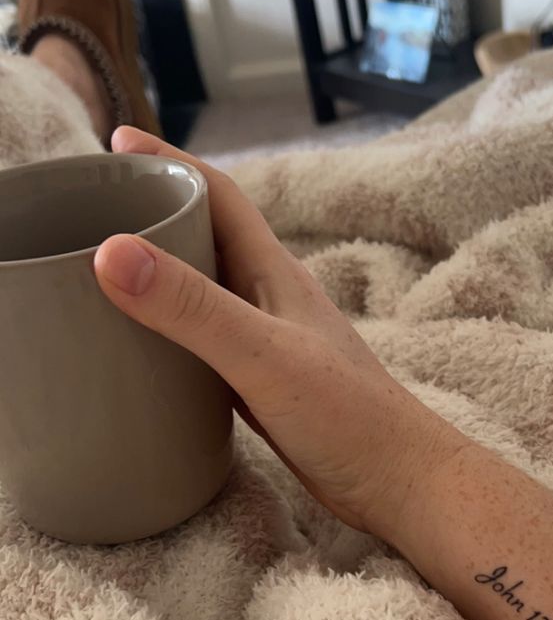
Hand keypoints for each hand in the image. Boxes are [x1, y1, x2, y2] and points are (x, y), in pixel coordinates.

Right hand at [94, 128, 464, 537]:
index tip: (115, 141)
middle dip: (152, 211)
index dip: (168, 160)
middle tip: (89, 209)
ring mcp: (265, 339)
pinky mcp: (260, 380)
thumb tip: (111, 250)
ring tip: (100, 271)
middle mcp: (268, 296)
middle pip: (205, 235)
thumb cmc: (345, 415)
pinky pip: (204, 339)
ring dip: (158, 272)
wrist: (395, 479)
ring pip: (202, 289)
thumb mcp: (263, 355)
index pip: (218, 194)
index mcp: (274, 271)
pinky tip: (141, 347)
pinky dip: (169, 330)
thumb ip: (193, 307)